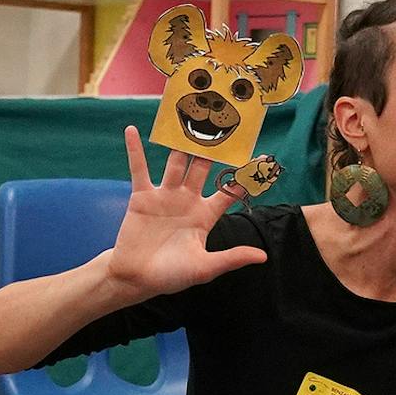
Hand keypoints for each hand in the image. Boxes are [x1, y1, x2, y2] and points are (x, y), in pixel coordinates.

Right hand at [104, 126, 267, 300]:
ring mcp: (165, 195)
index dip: (245, 176)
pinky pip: (139, 169)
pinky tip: (132, 131)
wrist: (136, 278)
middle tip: (223, 122)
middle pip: (204, 167)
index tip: (263, 159)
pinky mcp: (142, 196)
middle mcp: (188, 199)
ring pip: (176, 163)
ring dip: (181, 142)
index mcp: (205, 215)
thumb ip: (231, 258)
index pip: (229, 191)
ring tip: (187, 116)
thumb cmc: (172, 275)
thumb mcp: (204, 268)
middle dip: (213, 147)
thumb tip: (262, 257)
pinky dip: (135, 150)